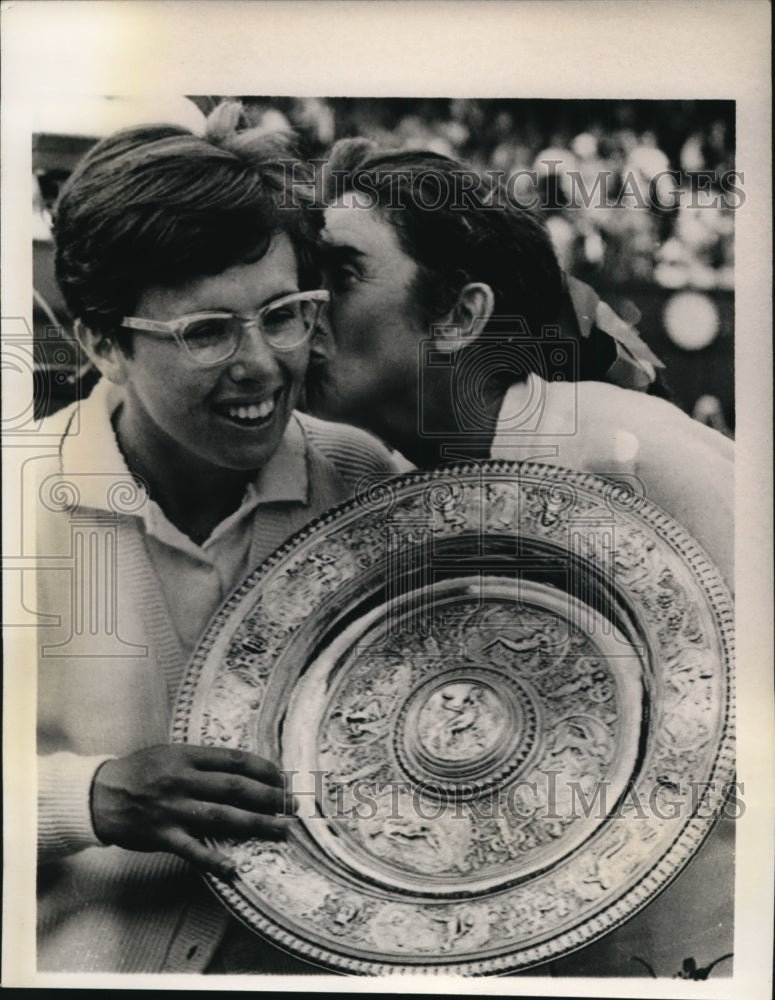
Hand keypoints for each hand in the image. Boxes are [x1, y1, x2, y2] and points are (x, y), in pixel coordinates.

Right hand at [91, 745, 295, 877]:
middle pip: (235, 788)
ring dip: (256, 824)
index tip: (283, 777)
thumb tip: (243, 768)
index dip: (263, 769)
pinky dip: (214, 860)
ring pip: (222, 817)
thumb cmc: (140, 770)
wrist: (100, 795)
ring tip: (282, 830)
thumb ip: (203, 760)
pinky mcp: (163, 836)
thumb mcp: (171, 753)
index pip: (234, 761)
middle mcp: (183, 781)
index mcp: (186, 757)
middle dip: (269, 796)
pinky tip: (236, 868)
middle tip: (293, 804)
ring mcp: (173, 810)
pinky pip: (193, 850)